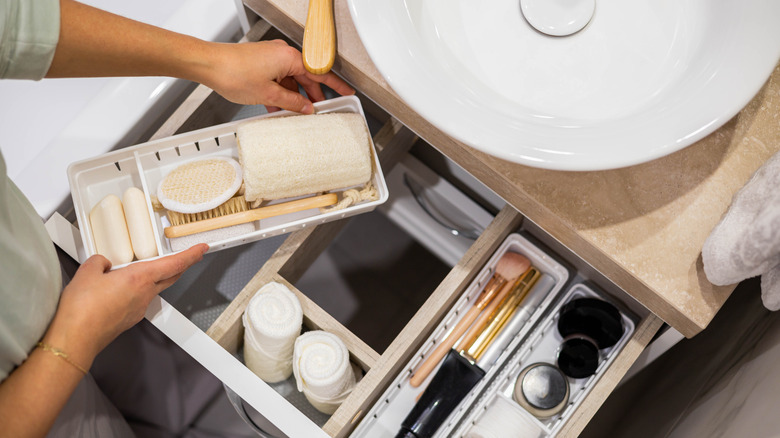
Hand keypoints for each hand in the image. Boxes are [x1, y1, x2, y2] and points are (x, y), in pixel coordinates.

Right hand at [42, 244, 208, 368]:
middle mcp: (144, 294)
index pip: (175, 264)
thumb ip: (99, 262)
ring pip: (153, 288)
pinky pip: (138, 300)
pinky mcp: (129, 319)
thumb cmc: (82, 311)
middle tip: (185, 256)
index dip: (191, 255)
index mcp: (139, 278)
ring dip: (153, 278)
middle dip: (180, 265)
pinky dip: (135, 291)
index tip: (201, 248)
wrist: (74, 340)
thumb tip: (103, 263)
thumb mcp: (87, 272)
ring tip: (136, 270)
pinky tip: (118, 290)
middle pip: (170, 277)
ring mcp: (138, 309)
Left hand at [198, 39, 354, 112]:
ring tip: (296, 114)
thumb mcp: (268, 94)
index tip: (347, 92)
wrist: (209, 65)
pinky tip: (278, 109)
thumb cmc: (234, 72)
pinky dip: (281, 93)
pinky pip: (279, 79)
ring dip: (294, 97)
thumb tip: (305, 108)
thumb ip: (291, 103)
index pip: (320, 73)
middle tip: (319, 111)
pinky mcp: (261, 62)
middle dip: (312, 96)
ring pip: (291, 80)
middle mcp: (282, 54)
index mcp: (290, 58)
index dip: (336, 85)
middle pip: (306, 77)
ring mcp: (271, 58)